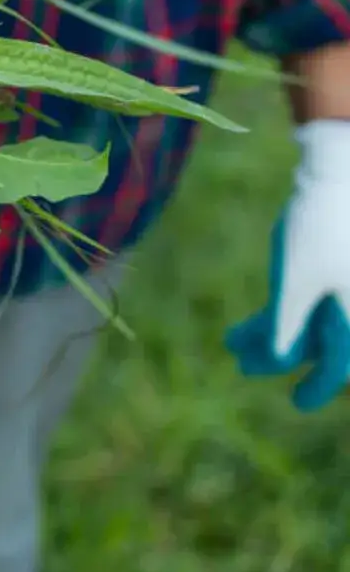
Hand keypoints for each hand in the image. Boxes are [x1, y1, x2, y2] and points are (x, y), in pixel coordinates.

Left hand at [226, 120, 349, 410]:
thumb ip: (289, 326)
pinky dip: (280, 311)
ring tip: (233, 344)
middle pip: (320, 342)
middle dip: (281, 354)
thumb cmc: (322, 226)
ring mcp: (342, 283)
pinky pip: (305, 297)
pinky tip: (248, 325)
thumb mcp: (297, 280)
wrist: (338, 168)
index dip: (318, 385)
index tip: (296, 403)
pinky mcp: (327, 264)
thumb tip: (279, 363)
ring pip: (308, 319)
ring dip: (273, 334)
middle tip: (244, 365)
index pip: (342, 363)